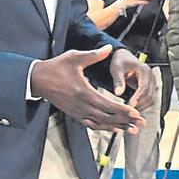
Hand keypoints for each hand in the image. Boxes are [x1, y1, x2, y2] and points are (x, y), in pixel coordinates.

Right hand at [30, 45, 144, 133]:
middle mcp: (81, 106)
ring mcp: (77, 112)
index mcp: (83, 92)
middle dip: (126, 121)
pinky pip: (92, 125)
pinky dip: (105, 127)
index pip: (107, 105)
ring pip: (101, 124)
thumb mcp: (75, 57)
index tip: (136, 113)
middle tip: (141, 123)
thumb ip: (94, 55)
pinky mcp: (75, 114)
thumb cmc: (56, 67)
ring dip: (118, 127)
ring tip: (132, 130)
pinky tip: (115, 129)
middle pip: (107, 117)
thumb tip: (110, 48)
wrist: (37, 80)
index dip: (123, 110)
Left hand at [109, 48, 154, 111]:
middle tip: (128, 112)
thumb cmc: (119, 62)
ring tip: (129, 112)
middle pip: (150, 95)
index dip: (138, 98)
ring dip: (142, 106)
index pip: (144, 87)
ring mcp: (152, 82)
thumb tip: (118, 93)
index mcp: (145, 70)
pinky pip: (149, 99)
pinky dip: (142, 105)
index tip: (129, 105)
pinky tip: (132, 109)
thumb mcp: (116, 69)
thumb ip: (118, 81)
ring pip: (151, 99)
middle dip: (140, 105)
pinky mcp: (150, 87)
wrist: (123, 57)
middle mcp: (151, 76)